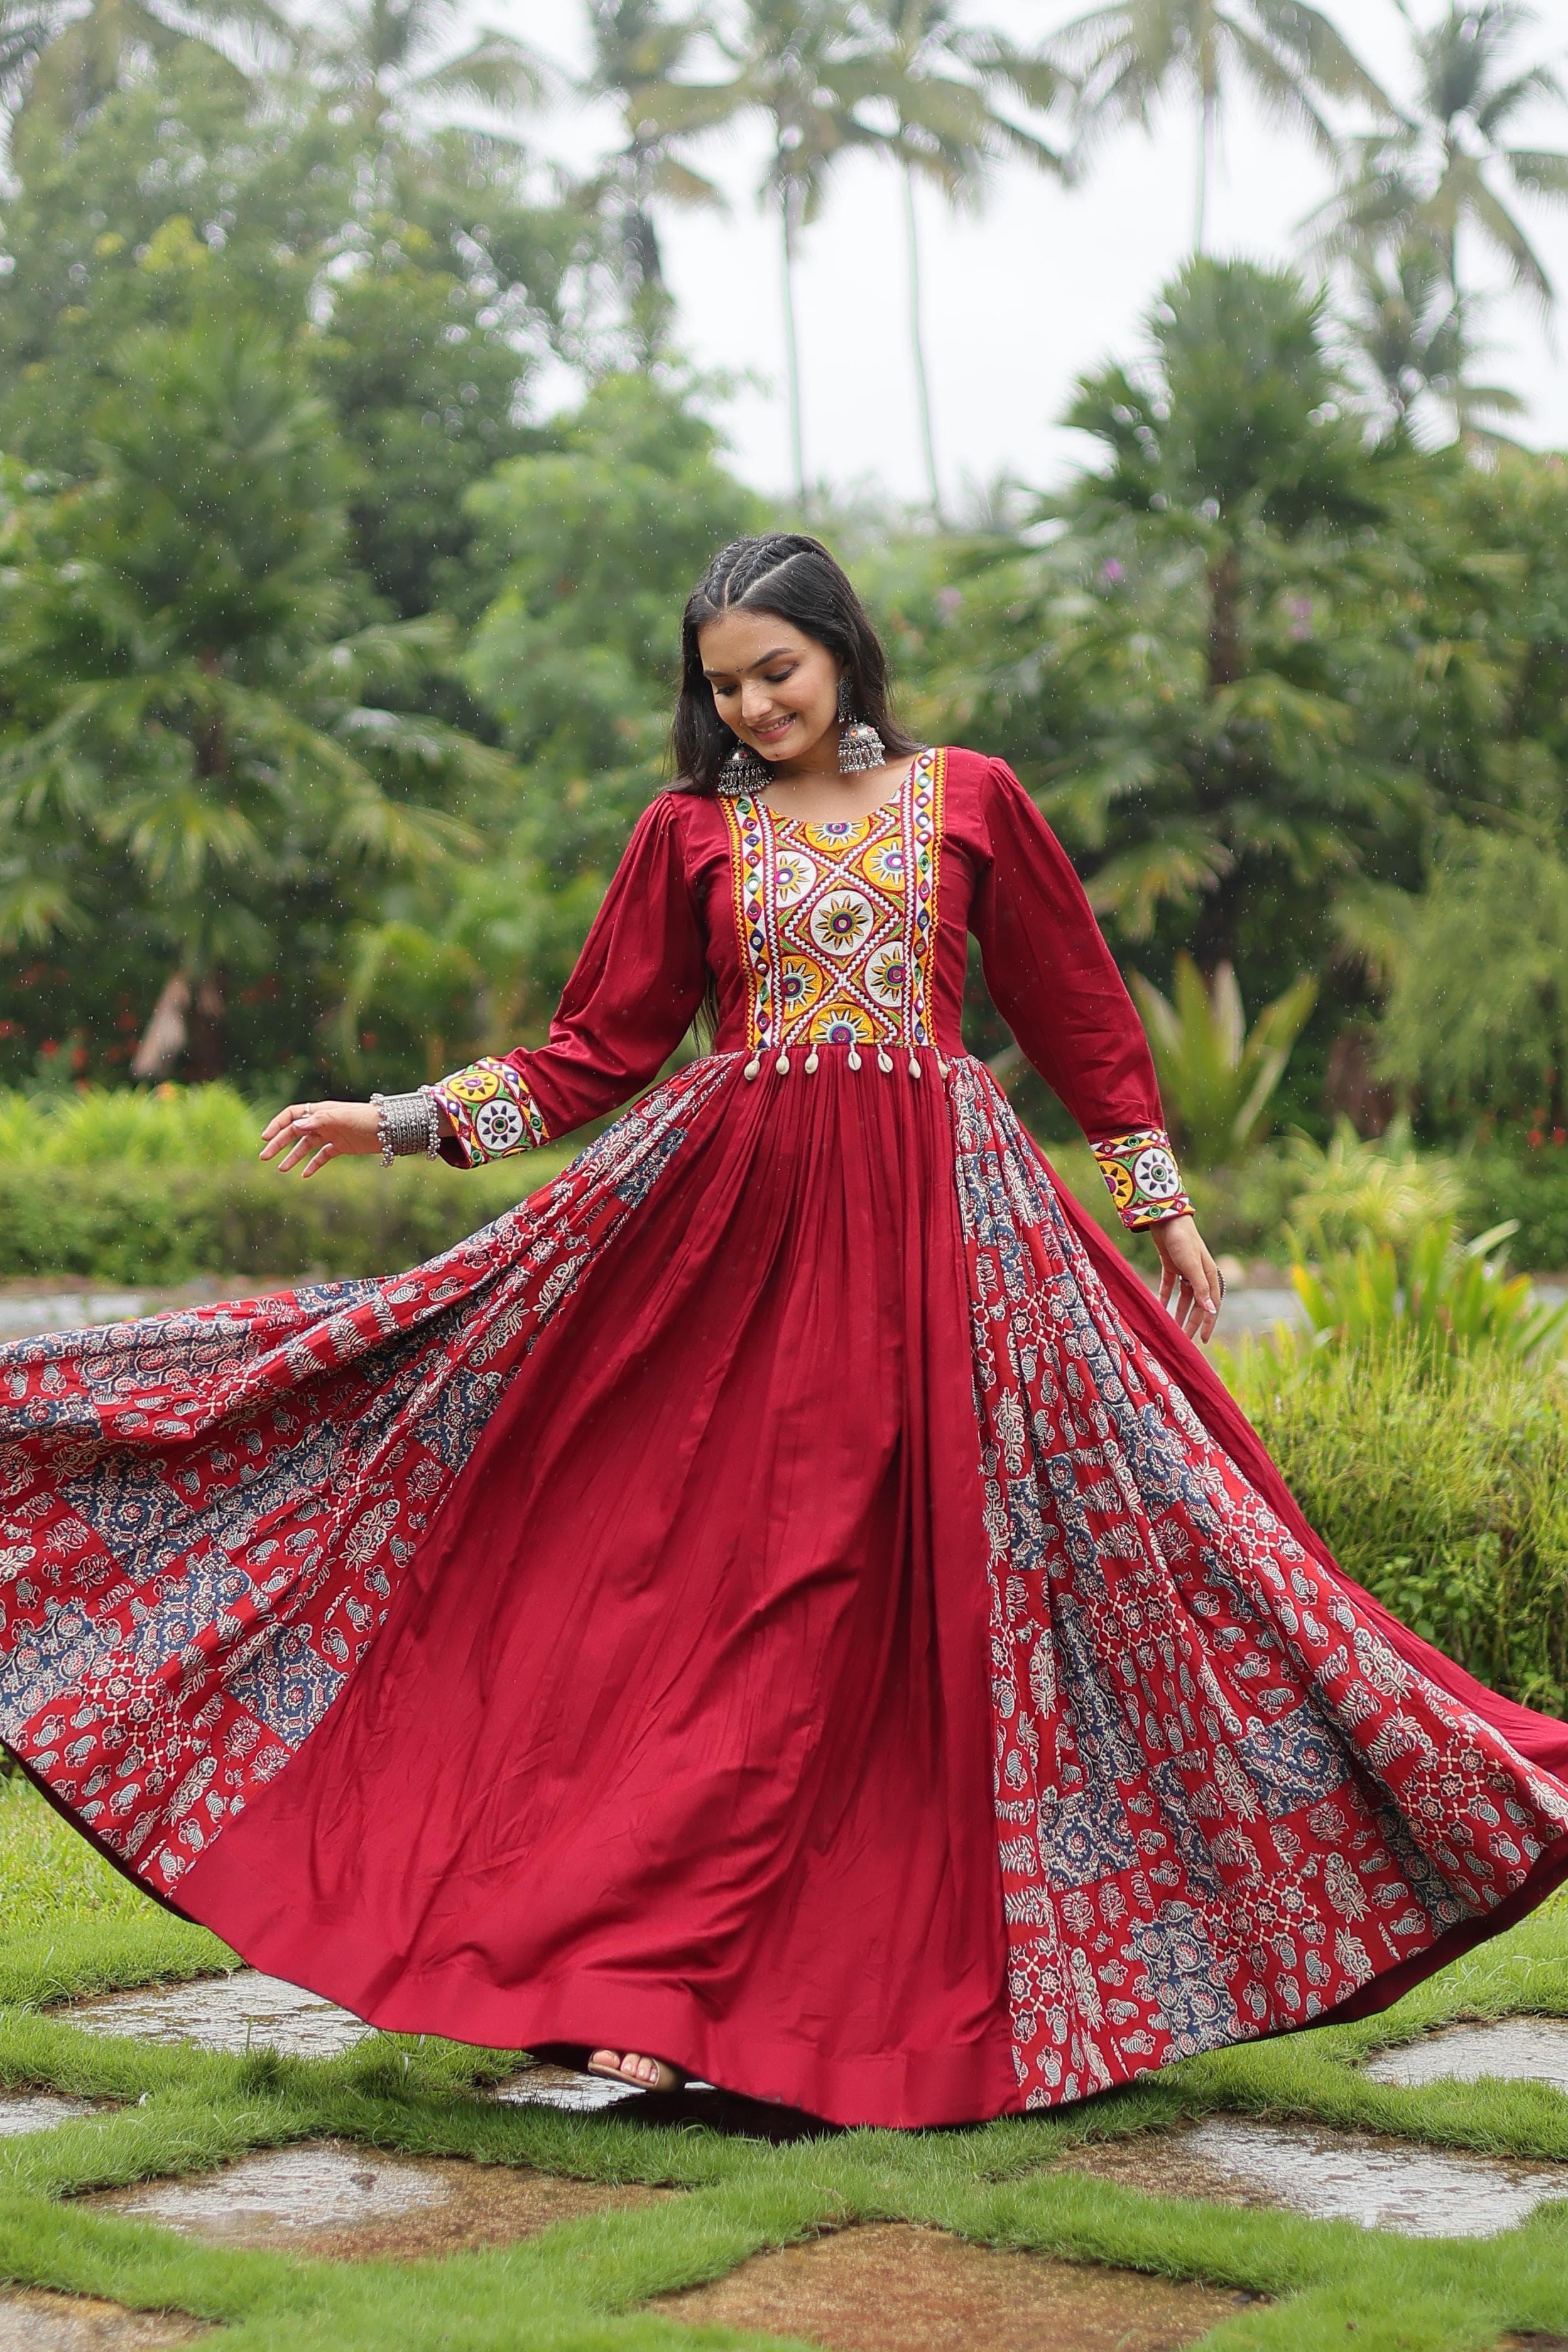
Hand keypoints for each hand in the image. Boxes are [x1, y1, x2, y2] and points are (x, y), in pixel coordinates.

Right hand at [260, 1099, 381, 1178]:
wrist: (390, 1128)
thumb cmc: (365, 1118)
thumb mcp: (339, 1118)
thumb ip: (317, 1121)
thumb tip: (294, 1126)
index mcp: (320, 1111)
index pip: (292, 1115)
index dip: (277, 1125)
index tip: (265, 1138)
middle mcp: (323, 1122)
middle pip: (295, 1132)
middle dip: (278, 1143)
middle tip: (264, 1157)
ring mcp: (332, 1134)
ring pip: (306, 1146)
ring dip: (293, 1157)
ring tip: (281, 1170)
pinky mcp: (341, 1146)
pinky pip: (322, 1156)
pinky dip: (313, 1165)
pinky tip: (304, 1176)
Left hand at [1151, 1214, 1222, 1344]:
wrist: (1166, 1218)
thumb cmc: (1183, 1240)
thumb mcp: (1192, 1266)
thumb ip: (1201, 1288)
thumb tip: (1212, 1311)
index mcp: (1209, 1275)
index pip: (1211, 1304)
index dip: (1208, 1322)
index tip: (1202, 1340)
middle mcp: (1199, 1274)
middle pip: (1197, 1304)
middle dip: (1191, 1322)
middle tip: (1184, 1340)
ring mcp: (1185, 1270)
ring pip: (1183, 1298)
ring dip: (1178, 1313)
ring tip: (1172, 1329)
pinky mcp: (1171, 1266)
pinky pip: (1169, 1287)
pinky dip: (1165, 1298)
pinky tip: (1159, 1308)